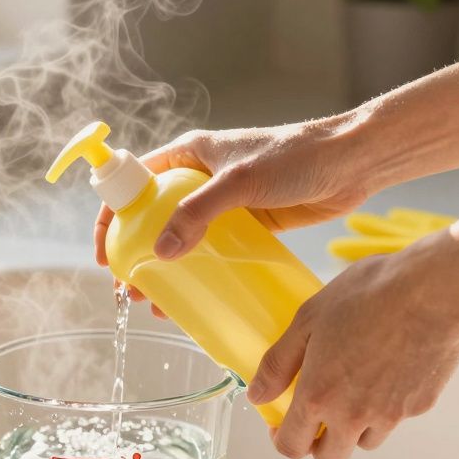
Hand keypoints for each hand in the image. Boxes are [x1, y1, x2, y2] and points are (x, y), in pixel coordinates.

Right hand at [94, 117, 379, 315]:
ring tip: (159, 304)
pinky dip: (201, 273)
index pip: (133, 182)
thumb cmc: (297, 157)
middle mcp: (201, 176)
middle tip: (131, 289)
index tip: (106, 254)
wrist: (353, 162)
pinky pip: (215, 251)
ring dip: (167, 270)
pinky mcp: (250, 224)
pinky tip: (196, 298)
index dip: (112, 216)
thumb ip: (198, 213)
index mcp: (189, 154)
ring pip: (183, 238)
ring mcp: (225, 202)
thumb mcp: (240, 182)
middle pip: (154, 216)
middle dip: (137, 254)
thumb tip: (162, 251)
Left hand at [246, 236, 458, 458]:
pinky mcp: (421, 406)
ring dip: (354, 428)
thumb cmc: (367, 296)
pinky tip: (389, 369)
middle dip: (318, 443)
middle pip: (331, 457)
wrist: (432, 291)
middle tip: (316, 415)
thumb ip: (278, 363)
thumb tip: (258, 395)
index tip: (282, 423)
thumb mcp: (308, 319)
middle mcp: (354, 416)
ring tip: (354, 387)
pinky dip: (387, 405)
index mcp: (319, 396)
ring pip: (366, 441)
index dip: (282, 440)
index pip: (292, 446)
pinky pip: (396, 417)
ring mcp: (391, 415)